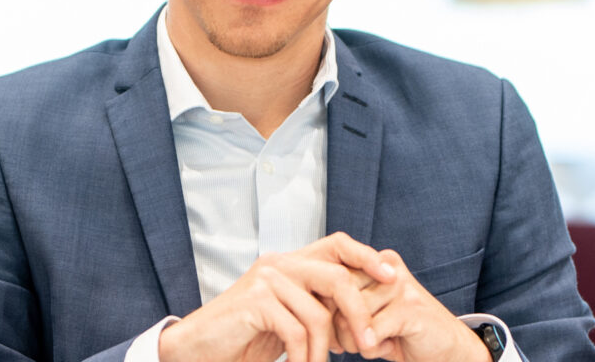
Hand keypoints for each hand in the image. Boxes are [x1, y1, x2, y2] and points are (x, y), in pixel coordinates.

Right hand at [159, 232, 391, 361]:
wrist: (200, 348)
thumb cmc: (246, 337)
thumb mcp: (288, 318)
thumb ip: (315, 306)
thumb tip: (361, 315)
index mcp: (290, 262)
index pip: (336, 244)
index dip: (367, 256)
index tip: (394, 278)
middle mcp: (279, 262)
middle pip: (337, 278)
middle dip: (359, 314)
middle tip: (368, 347)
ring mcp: (266, 278)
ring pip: (318, 314)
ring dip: (324, 351)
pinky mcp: (255, 300)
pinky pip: (297, 330)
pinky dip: (303, 357)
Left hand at [330, 250, 489, 361]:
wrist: (447, 350)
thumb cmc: (402, 332)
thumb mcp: (368, 313)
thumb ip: (343, 304)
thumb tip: (311, 309)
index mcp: (374, 262)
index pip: (330, 281)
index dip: (327, 311)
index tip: (339, 330)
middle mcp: (386, 267)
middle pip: (337, 298)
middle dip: (340, 329)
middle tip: (359, 341)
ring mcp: (400, 285)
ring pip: (350, 316)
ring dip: (357, 342)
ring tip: (377, 343)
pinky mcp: (409, 307)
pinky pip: (370, 332)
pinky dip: (373, 348)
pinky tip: (390, 347)